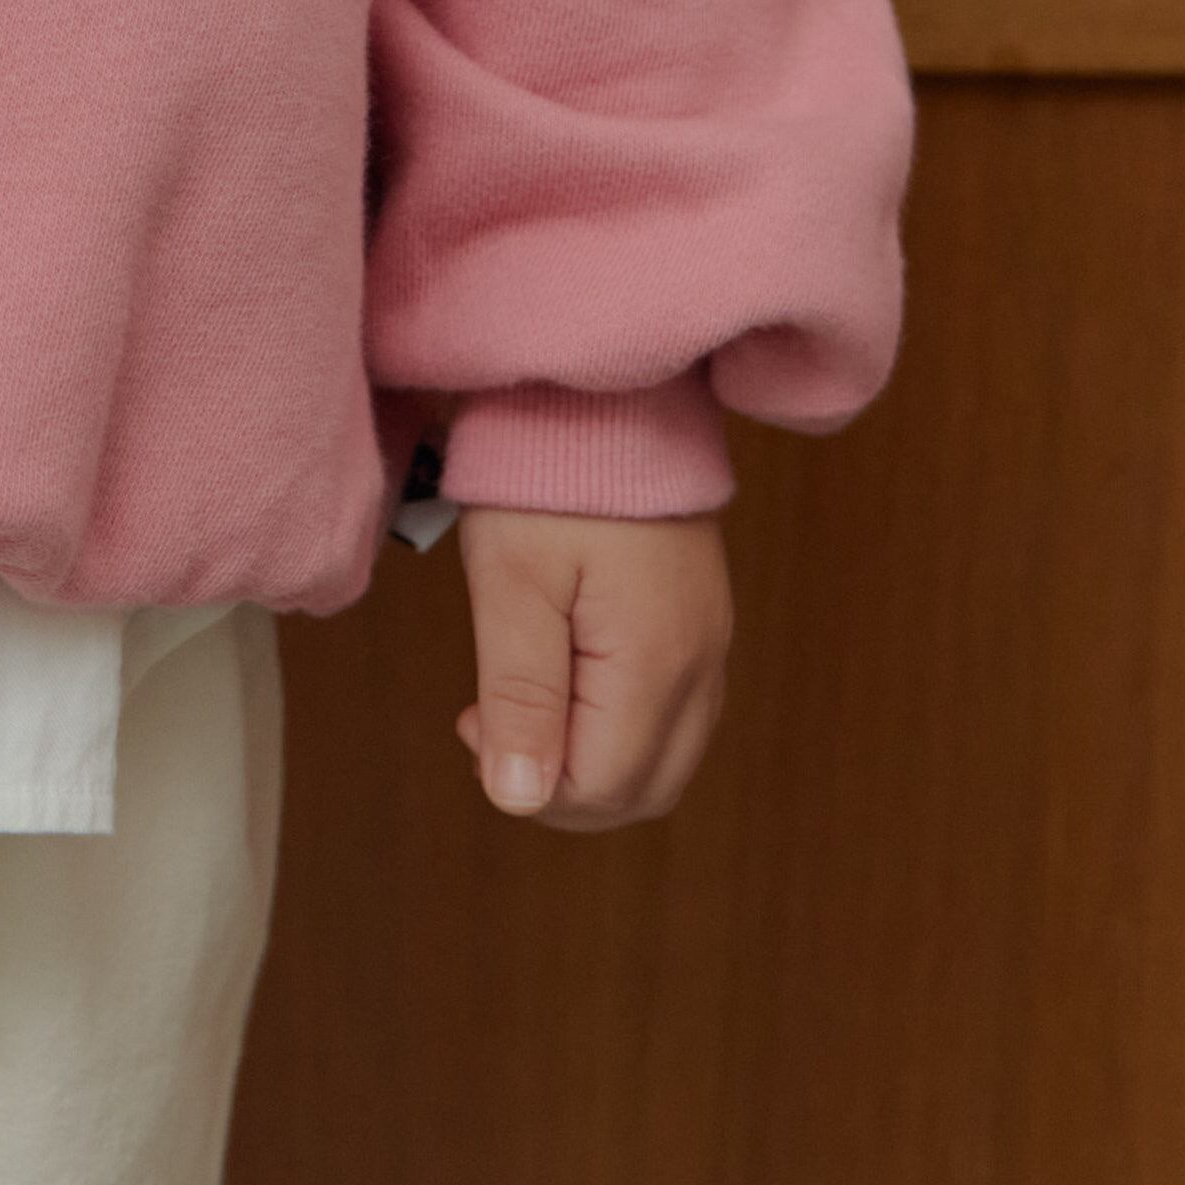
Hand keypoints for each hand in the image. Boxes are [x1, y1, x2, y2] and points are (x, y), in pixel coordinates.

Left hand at [452, 503, 730, 831]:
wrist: (606, 387)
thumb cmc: (548, 473)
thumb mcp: (512, 582)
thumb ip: (520, 694)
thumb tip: (518, 798)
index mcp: (656, 662)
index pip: (603, 788)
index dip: (530, 782)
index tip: (472, 721)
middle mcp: (702, 664)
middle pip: (643, 790)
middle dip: (563, 786)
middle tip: (492, 722)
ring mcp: (712, 642)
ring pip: (665, 759)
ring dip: (591, 759)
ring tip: (521, 698)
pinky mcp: (704, 620)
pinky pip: (676, 713)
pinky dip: (620, 724)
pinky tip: (566, 676)